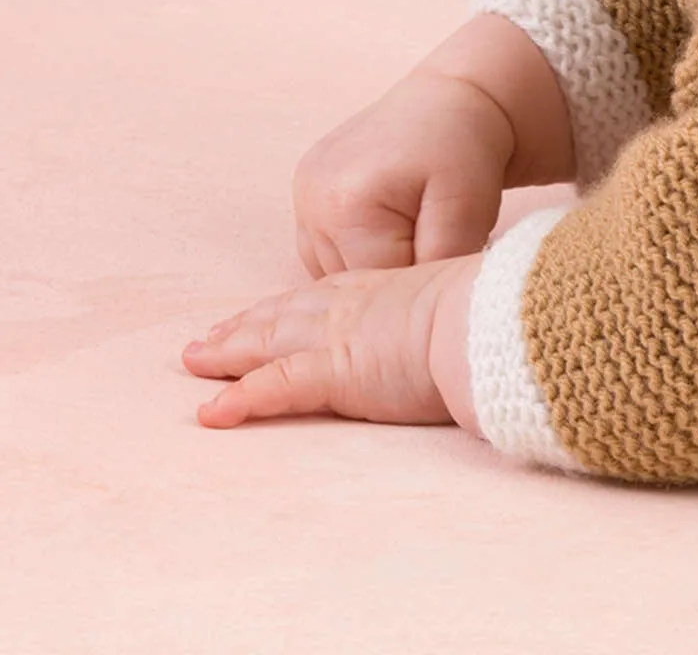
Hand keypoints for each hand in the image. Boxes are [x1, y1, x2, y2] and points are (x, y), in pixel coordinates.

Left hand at [183, 253, 481, 434]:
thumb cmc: (497, 310)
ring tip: (196, 363)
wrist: (496, 314)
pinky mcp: (338, 373)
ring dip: (230, 353)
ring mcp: (342, 338)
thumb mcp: (469, 306)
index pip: (324, 293)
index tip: (263, 308)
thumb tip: (469, 330)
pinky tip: (213, 413)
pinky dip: (243, 399)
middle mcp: (356, 307)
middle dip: (245, 325)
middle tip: (208, 338)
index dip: (288, 302)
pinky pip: (278, 386)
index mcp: (388, 289)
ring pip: (270, 343)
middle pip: (286, 314)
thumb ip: (452, 319)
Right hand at [292, 70, 512, 277]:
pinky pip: (325, 249)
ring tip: (415, 231)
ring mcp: (302, 194)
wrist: (453, 98)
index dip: (415, 291)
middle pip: (350, 284)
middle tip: (434, 248)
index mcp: (345, 206)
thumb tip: (417, 315)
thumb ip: (439, 264)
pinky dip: (358, 250)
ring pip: (334, 272)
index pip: (374, 291)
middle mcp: (310, 200)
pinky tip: (391, 229)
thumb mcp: (467, 208)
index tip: (445, 270)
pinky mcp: (305, 191)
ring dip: (374, 265)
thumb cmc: (466, 149)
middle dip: (395, 276)